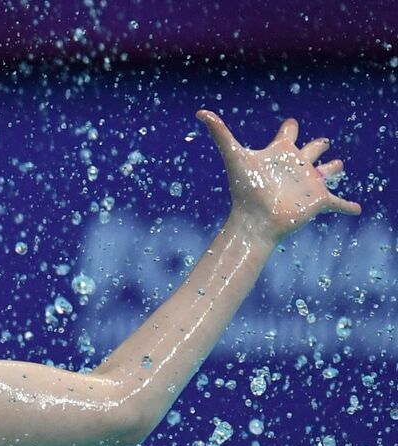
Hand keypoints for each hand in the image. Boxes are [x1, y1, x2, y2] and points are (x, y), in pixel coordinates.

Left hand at [198, 110, 360, 243]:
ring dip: (333, 168)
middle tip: (321, 143)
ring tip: (337, 165)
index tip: (290, 124)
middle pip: (312, 149)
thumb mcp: (235, 157)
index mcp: (280, 154)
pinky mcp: (319, 201)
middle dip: (317, 145)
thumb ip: (220, 134)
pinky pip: (338, 203)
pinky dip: (347, 206)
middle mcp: (296, 166)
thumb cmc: (245, 190)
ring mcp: (309, 184)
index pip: (288, 133)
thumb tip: (200, 112)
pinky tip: (356, 210)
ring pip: (326, 171)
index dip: (289, 127)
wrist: (255, 221)